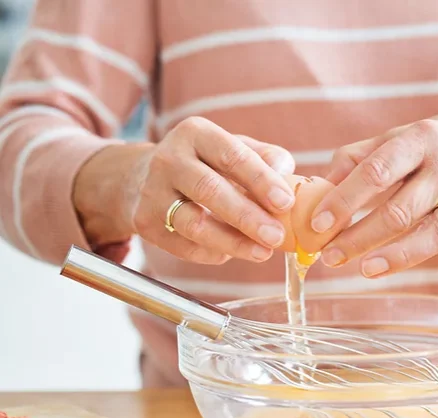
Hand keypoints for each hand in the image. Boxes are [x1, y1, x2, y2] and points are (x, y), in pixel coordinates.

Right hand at [73, 116, 295, 263]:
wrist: (142, 177)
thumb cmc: (205, 164)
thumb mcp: (234, 148)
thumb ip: (266, 157)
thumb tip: (285, 173)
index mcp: (196, 134)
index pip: (231, 155)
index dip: (261, 180)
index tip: (286, 203)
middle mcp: (169, 159)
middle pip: (210, 190)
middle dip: (247, 217)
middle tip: (276, 236)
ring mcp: (152, 192)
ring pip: (194, 223)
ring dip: (233, 242)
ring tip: (262, 253)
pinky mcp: (144, 222)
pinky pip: (183, 246)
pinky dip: (212, 253)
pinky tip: (232, 253)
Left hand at [308, 108, 437, 280]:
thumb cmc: (436, 143)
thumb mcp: (398, 137)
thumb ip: (356, 158)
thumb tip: (317, 187)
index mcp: (417, 140)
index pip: (376, 172)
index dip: (344, 200)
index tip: (318, 224)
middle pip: (400, 209)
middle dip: (361, 237)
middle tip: (330, 257)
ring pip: (435, 230)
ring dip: (400, 254)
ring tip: (366, 270)